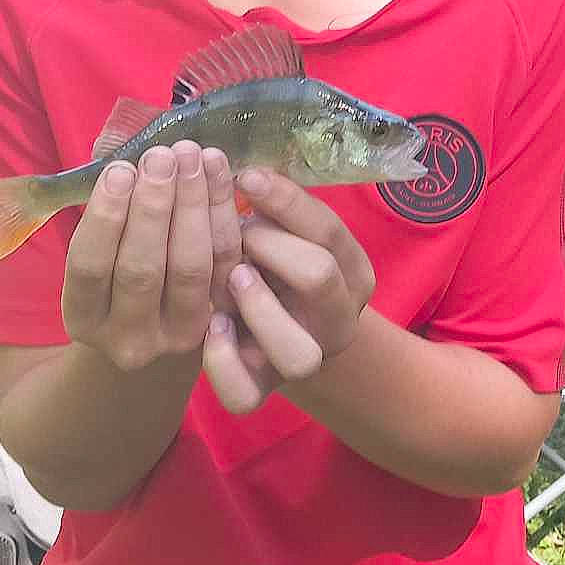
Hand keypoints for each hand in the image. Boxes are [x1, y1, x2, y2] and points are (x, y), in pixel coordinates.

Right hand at [62, 143, 242, 373]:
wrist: (155, 329)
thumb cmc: (115, 276)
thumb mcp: (95, 257)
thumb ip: (103, 217)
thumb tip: (123, 161)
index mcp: (85, 319)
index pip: (90, 268)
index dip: (106, 218)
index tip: (119, 170)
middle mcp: (129, 339)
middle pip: (142, 269)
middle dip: (152, 207)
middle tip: (160, 157)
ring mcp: (177, 335)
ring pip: (189, 266)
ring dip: (192, 204)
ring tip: (191, 156)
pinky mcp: (219, 320)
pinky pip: (225, 261)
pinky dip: (223, 212)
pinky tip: (217, 171)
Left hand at [202, 169, 374, 415]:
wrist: (272, 334)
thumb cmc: (275, 264)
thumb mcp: (287, 233)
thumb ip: (275, 208)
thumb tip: (244, 170)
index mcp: (352, 273)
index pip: (329, 231)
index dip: (286, 201)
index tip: (246, 176)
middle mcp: (335, 322)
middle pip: (321, 278)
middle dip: (273, 247)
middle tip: (242, 236)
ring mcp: (299, 360)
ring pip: (297, 351)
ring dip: (259, 306)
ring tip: (233, 278)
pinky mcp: (260, 390)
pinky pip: (244, 394)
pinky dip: (222, 361)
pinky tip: (212, 326)